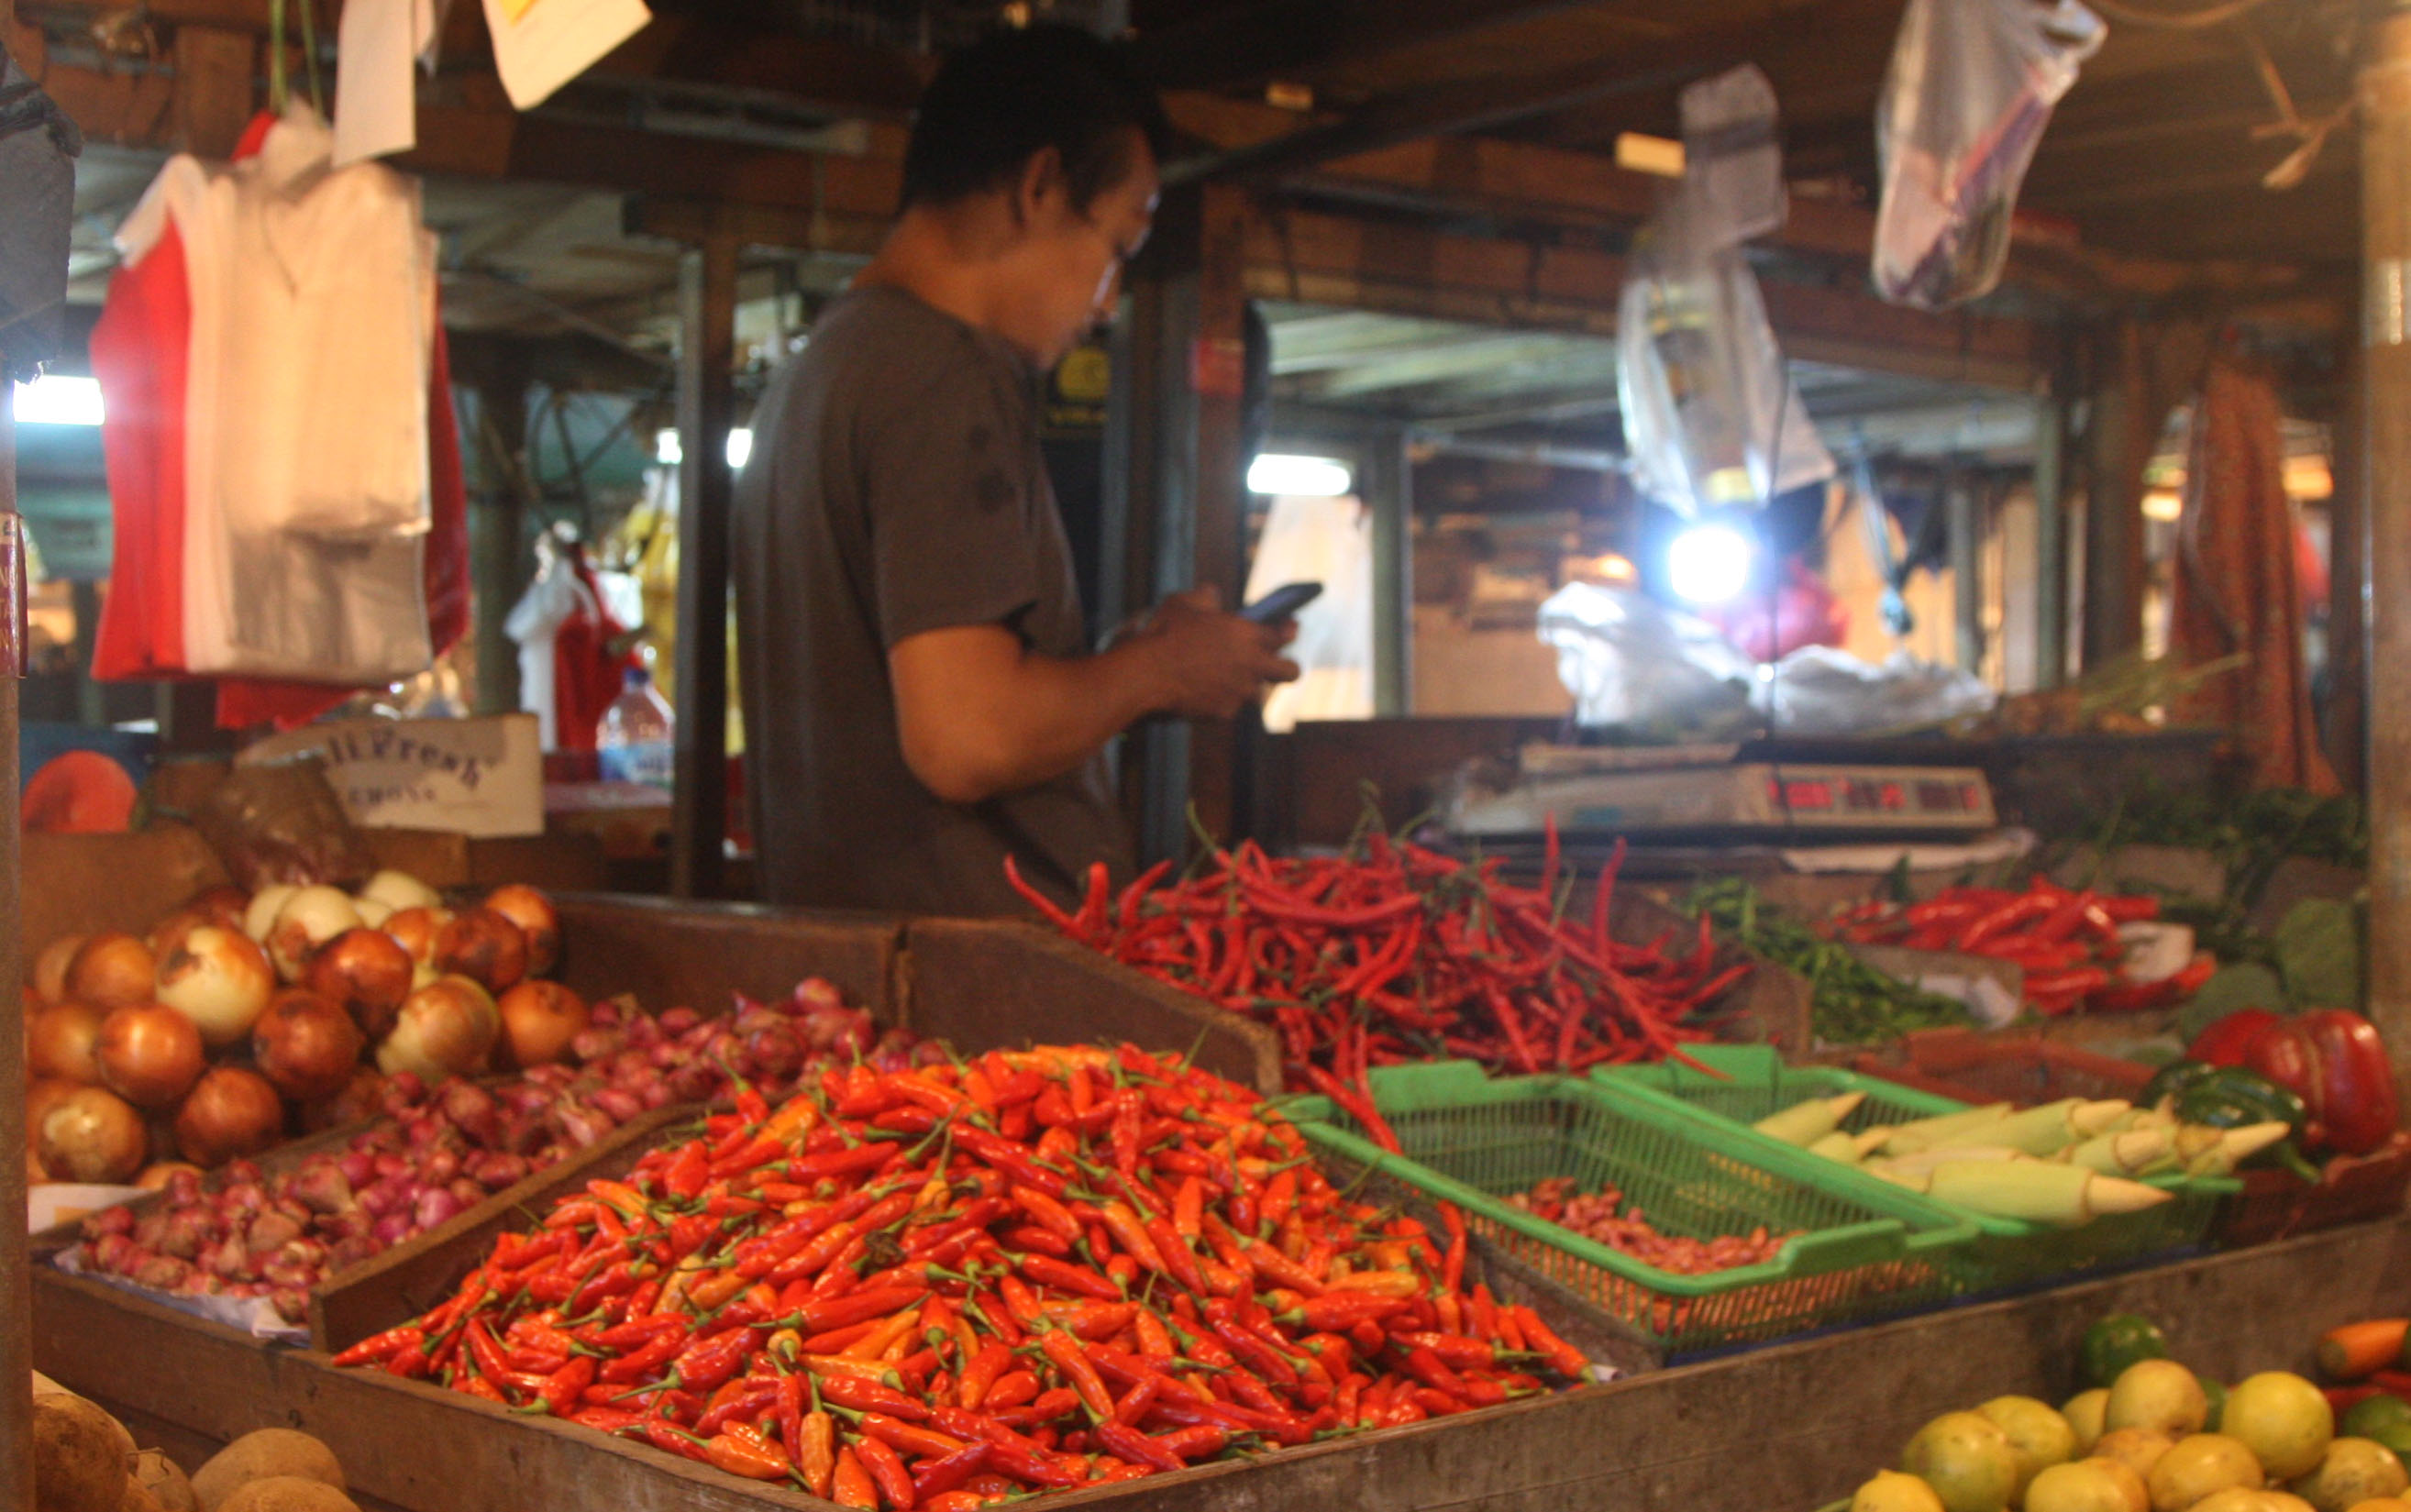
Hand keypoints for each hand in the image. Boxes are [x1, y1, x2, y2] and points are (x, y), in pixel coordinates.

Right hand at [1137, 587, 1299, 719]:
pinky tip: (1201, 691)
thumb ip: (1207, 596)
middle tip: (1270, 662)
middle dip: (1285, 667)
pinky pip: (1230, 706)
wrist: (1144, 675)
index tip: (1288, 628)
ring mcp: (1240, 693)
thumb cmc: (1164, 634)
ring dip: (1245, 685)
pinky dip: (1219, 700)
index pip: (1283, 634)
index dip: (1287, 630)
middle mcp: (1252, 666)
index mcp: (1248, 634)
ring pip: (1256, 692)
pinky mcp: (1224, 713)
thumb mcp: (1184, 602)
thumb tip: (1213, 595)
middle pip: (1290, 672)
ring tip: (1223, 677)